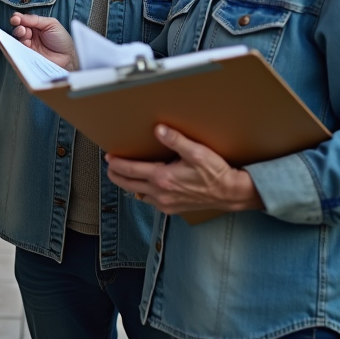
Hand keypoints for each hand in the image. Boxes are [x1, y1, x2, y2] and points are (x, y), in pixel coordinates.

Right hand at [10, 13, 77, 68]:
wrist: (67, 58)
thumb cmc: (62, 40)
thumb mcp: (51, 24)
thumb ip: (35, 19)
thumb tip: (18, 16)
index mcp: (37, 26)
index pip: (24, 20)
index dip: (18, 18)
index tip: (16, 18)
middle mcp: (31, 35)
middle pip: (19, 28)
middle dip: (18, 26)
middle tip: (20, 26)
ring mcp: (29, 45)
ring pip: (18, 38)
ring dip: (18, 34)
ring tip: (23, 33)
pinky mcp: (27, 55)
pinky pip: (19, 49)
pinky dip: (17, 45)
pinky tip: (22, 42)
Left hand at [106, 125, 263, 214]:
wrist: (230, 193)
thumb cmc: (215, 173)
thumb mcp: (197, 152)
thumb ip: (176, 140)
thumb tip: (158, 129)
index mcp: (162, 178)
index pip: (130, 170)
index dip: (116, 163)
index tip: (109, 157)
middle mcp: (160, 193)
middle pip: (128, 184)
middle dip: (116, 175)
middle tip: (110, 165)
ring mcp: (165, 203)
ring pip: (137, 194)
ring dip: (128, 184)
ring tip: (124, 174)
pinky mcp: (172, 208)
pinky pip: (150, 201)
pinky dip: (142, 193)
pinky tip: (144, 187)